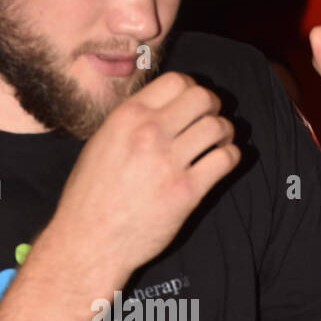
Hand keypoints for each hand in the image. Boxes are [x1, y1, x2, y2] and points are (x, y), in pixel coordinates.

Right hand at [51, 70, 238, 275]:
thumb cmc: (89, 196)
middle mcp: (149, 133)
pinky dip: (231, 156)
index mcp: (127, 117)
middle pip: (203, 98)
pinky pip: (225, 159)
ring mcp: (169, 162)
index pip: (176, 80)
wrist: (90, 240)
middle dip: (213, 107)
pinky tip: (221, 162)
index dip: (192, 89)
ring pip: (218, 126)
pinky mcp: (187, 191)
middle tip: (210, 121)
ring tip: (217, 143)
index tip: (193, 105)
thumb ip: (130, 122)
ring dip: (225, 132)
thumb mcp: (101, 143)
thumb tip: (160, 109)